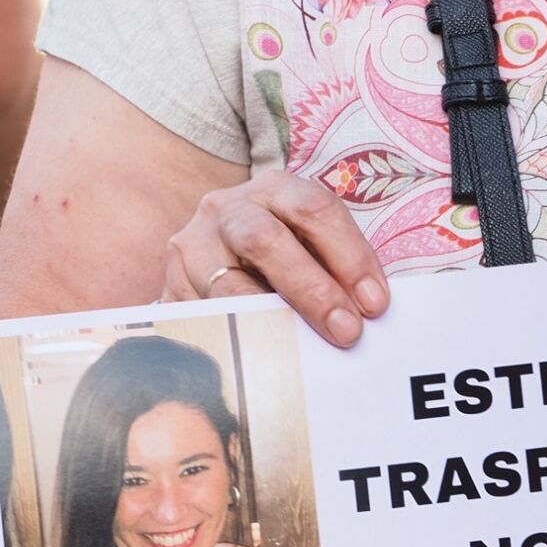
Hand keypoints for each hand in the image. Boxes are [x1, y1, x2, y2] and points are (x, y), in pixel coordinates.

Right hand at [160, 171, 387, 346]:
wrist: (218, 257)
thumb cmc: (287, 253)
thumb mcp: (312, 245)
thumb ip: (337, 268)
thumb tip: (367, 311)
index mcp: (274, 189)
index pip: (315, 210)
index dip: (350, 256)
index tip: (375, 304)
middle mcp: (227, 208)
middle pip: (266, 241)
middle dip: (312, 289)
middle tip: (347, 330)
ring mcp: (192, 245)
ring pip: (229, 284)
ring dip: (275, 321)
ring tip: (307, 348)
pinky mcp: (171, 286)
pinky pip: (204, 317)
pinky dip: (238, 339)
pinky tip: (267, 357)